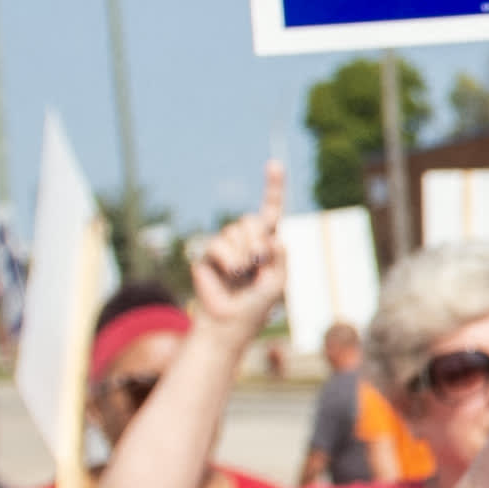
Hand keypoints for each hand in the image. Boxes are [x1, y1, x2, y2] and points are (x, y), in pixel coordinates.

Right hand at [185, 159, 287, 335]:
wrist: (230, 323)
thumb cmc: (256, 307)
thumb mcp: (277, 283)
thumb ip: (280, 258)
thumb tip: (273, 237)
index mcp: (267, 244)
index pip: (271, 211)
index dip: (272, 187)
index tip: (274, 164)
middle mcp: (247, 241)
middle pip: (253, 220)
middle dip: (258, 240)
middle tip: (258, 263)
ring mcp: (227, 246)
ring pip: (236, 231)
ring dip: (243, 255)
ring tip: (243, 275)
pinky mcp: (208, 254)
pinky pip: (218, 245)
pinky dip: (227, 260)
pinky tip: (230, 274)